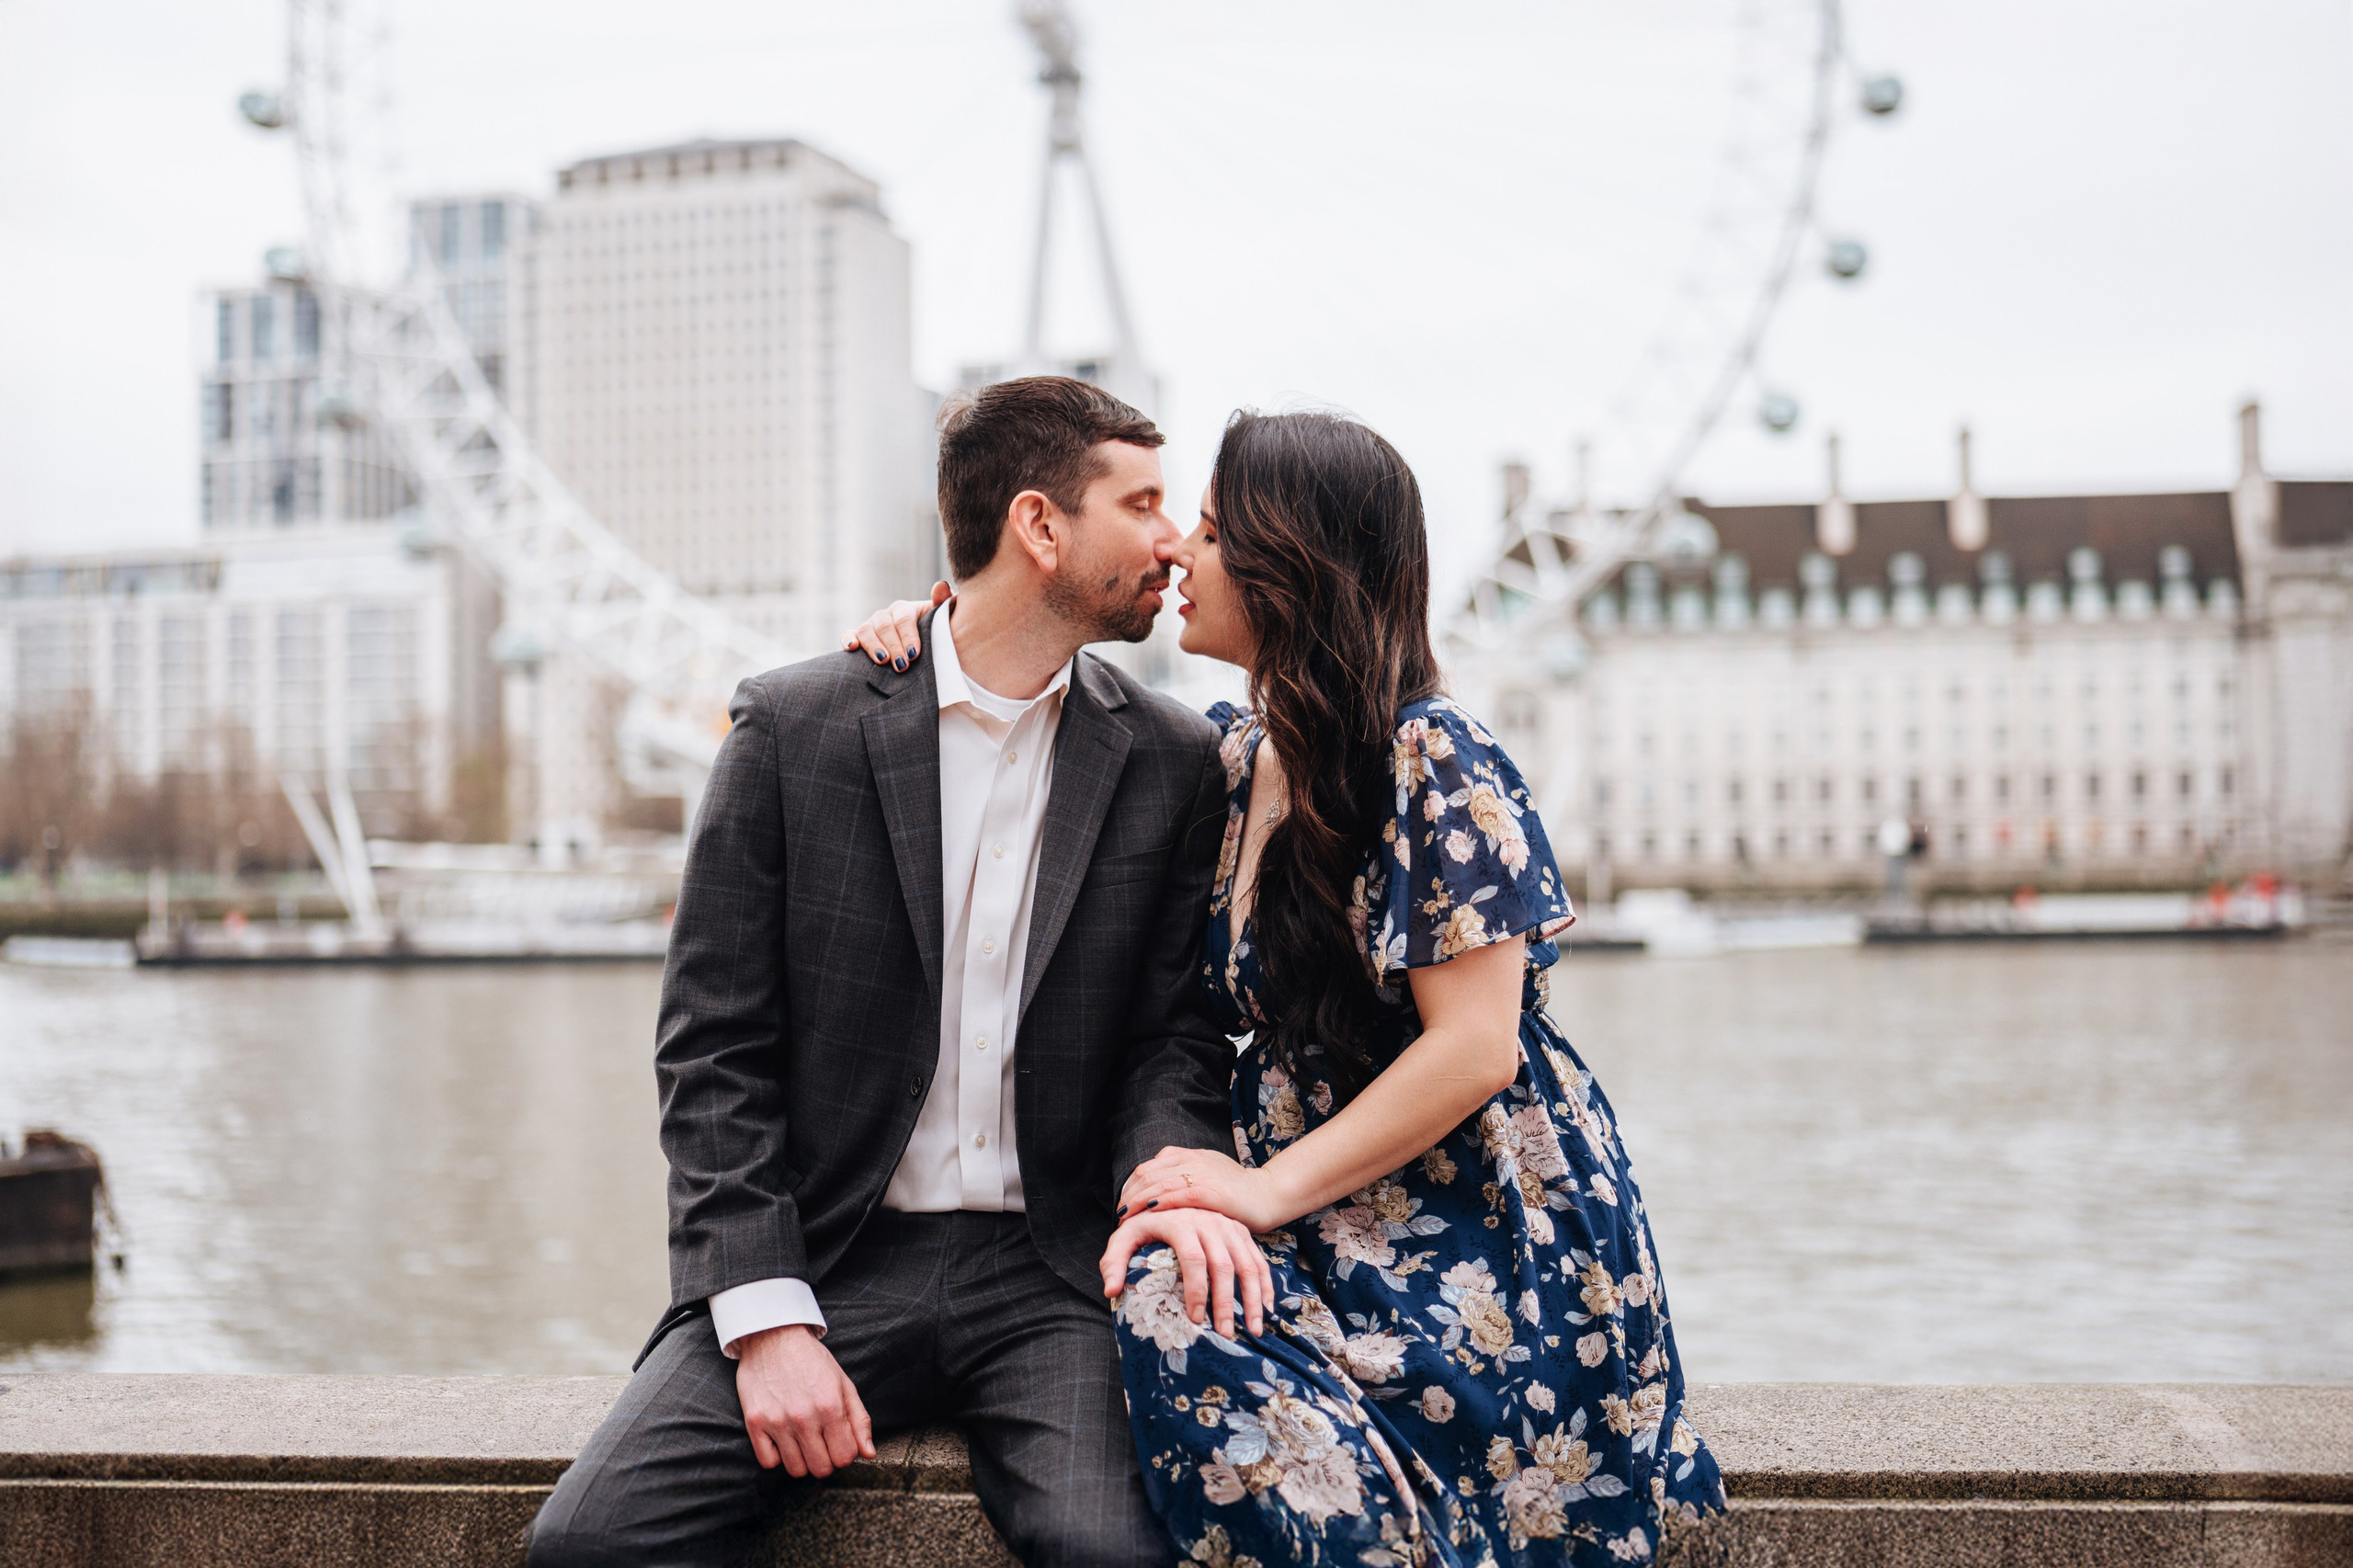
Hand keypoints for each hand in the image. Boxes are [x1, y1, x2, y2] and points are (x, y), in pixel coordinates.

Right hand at [734, 1323, 875, 1477]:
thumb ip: (859, 1420)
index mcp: (830, 1406)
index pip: (845, 1457)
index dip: (844, 1453)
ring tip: (801, 1439)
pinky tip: (781, 1439)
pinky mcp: (755, 1422)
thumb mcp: (843, 1383)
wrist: (773, 1336)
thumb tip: (869, 1453)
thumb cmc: (811, 1360)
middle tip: (821, 1442)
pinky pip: (768, 1462)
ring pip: (795, 1469)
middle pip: (821, 1468)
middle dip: (825, 1459)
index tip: (838, 1442)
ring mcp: (777, 1421)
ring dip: (802, 1459)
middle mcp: (804, 1416)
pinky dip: (776, 1456)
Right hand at [841, 583, 950, 668]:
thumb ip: (941, 604)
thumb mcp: (938, 620)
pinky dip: (848, 640)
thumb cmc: (931, 633)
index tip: (914, 654)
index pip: (903, 619)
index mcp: (904, 609)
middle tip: (902, 665)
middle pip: (885, 626)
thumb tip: (941, 586)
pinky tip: (852, 648)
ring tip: (883, 662)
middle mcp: (885, 615)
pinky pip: (849, 635)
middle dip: (893, 646)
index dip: (908, 636)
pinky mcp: (858, 638)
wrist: (919, 645)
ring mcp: (871, 626)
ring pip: (866, 630)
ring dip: (873, 646)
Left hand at [1101, 1207, 1271, 1339]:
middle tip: (1225, 1334)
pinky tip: (1265, 1309)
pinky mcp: (1241, 1232)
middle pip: (1224, 1265)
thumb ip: (1114, 1261)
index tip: (1196, 1319)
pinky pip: (1258, 1260)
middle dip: (1226, 1303)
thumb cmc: (1146, 1222)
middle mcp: (1210, 1222)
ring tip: (1253, 1330)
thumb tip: (1111, 1290)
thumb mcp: (1126, 1235)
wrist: (1171, 1194)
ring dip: (1252, 1298)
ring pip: (1247, 1264)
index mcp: (1181, 1222)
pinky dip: (1265, 1285)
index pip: (1193, 1259)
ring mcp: (1229, 1226)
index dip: (1196, 1291)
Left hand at [1118, 1144, 1293, 1234]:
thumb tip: (1159, 1192)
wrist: (1269, 1195)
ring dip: (1137, 1202)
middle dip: (1129, 1195)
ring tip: (1126, 1219)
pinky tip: (1148, 1213)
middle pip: (1147, 1173)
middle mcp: (1192, 1160)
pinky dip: (1160, 1202)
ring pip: (1158, 1183)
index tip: (1123, 1205)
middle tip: (1120, 1216)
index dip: (1130, 1186)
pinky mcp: (1211, 1191)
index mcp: (1189, 1156)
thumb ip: (1186, 1178)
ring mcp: (1202, 1174)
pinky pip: (1178, 1195)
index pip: (1148, 1167)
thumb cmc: (1238, 1192)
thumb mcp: (1208, 1176)